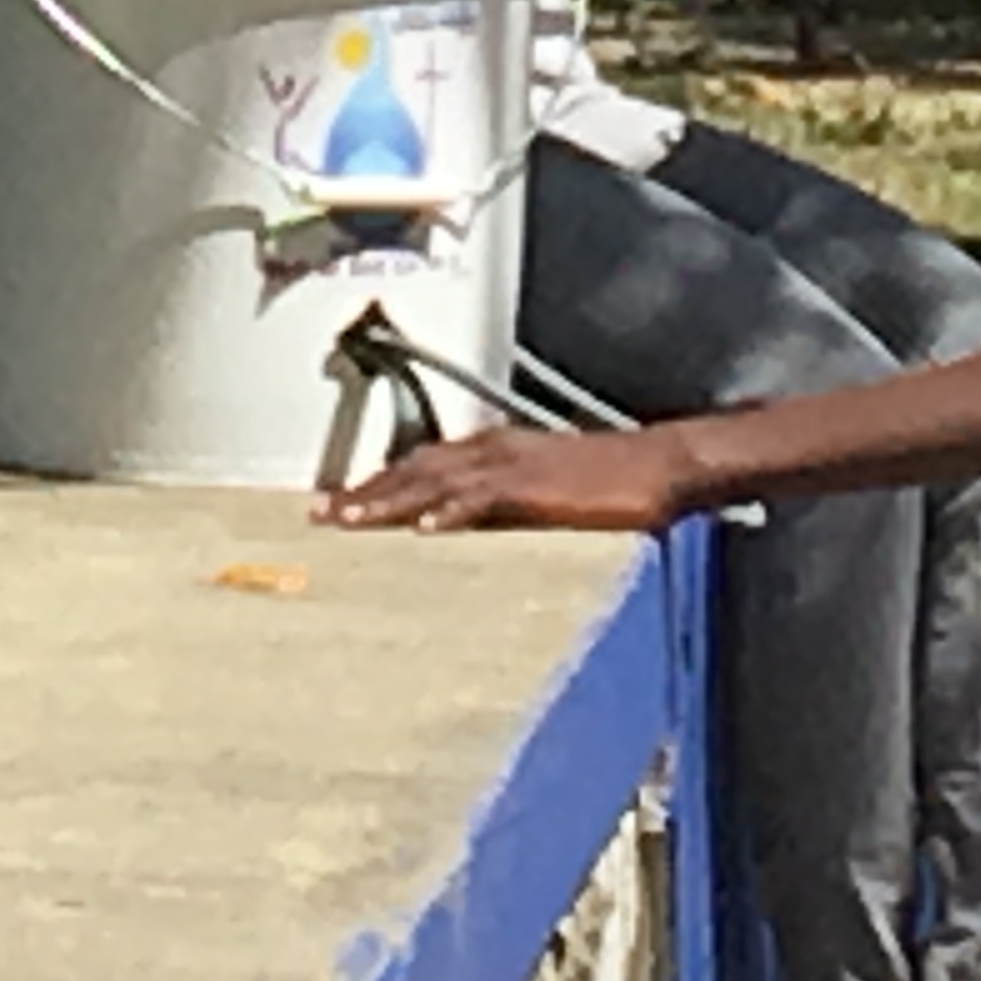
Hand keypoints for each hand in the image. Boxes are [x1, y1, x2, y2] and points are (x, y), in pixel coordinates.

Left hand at [318, 424, 696, 533]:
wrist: (661, 466)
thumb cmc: (611, 483)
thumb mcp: (543, 493)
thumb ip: (500, 506)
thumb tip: (460, 530)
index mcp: (495, 449)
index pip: (421, 464)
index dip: (376, 483)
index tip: (337, 504)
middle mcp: (494, 449)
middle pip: (415, 468)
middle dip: (366, 491)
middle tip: (320, 515)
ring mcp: (514, 464)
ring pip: (436, 480)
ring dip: (390, 499)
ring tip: (351, 520)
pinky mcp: (538, 486)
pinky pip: (484, 497)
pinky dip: (451, 510)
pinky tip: (425, 528)